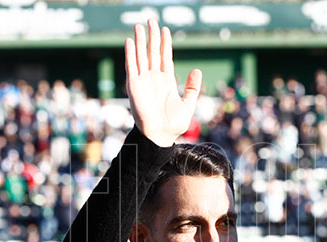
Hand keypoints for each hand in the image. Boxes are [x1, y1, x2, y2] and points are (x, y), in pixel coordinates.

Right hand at [124, 19, 201, 146]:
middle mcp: (153, 78)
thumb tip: (197, 70)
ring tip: (139, 26)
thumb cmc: (174, 124)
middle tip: (151, 20)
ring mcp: (143, 81)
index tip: (165, 29)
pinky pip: (131, 66)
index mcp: (166, 81)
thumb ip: (192, 88)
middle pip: (152, 52)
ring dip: (139, 41)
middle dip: (152, 36)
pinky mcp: (134, 86)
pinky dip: (130, 54)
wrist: (161, 136)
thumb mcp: (188, 104)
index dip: (165, 43)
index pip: (164, 57)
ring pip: (141, 56)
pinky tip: (129, 41)